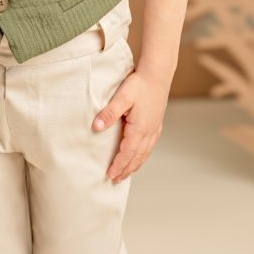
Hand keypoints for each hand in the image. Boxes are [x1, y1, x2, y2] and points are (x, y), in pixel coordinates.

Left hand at [91, 68, 169, 182]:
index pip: (127, 153)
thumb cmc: (139, 84)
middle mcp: (149, 132)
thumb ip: (109, 113)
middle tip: (116, 180)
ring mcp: (155, 128)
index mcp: (140, 129)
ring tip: (127, 173)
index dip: (118, 165)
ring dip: (136, 164)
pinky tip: (140, 154)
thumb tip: (96, 127)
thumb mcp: (121, 97)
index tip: (110, 175)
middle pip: (137, 157)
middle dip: (126, 170)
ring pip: (145, 153)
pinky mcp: (157, 123)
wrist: (158, 74)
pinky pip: (150, 145)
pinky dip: (144, 155)